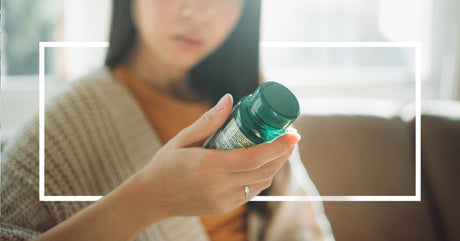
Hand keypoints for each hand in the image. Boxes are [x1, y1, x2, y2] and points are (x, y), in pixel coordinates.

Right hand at [133, 94, 299, 220]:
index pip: (253, 158)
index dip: (277, 147)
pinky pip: (251, 192)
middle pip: (263, 171)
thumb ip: (208, 121)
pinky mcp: (224, 208)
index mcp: (207, 166)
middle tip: (291, 136)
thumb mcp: (182, 138)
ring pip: (261, 183)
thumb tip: (229, 99)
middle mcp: (218, 186)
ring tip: (280, 148)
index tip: (292, 134)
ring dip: (275, 165)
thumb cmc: (165, 165)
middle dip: (283, 154)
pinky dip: (261, 176)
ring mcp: (222, 201)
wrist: (151, 198)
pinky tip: (262, 163)